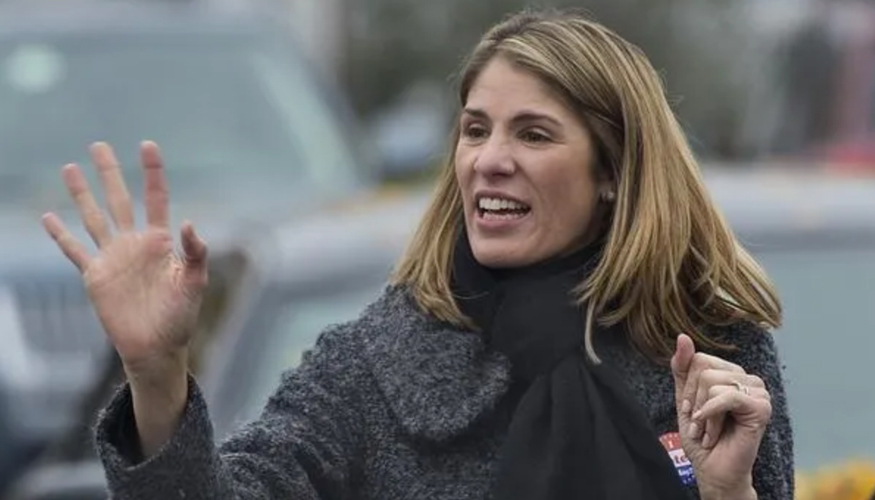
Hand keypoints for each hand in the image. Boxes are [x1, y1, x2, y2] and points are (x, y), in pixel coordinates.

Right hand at [42, 141, 207, 376]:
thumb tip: (189, 223)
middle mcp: (134, 243)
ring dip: (81, 194)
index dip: (152, 172)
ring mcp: (113, 258)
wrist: (156, 347)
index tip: (147, 146)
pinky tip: (49, 217)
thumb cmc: (181, 317)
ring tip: (70, 168)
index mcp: (160, 241)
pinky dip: (61, 235)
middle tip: (98, 145)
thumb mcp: (194, 283)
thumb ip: (195, 253)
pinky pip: (74, 251)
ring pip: (93, 217)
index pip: (155, 198)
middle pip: (119, 199)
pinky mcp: (95, 276)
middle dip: (109, 172)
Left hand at [671, 334, 771, 499]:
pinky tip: (713, 432)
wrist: (713, 469)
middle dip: (695, 401)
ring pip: (712, 382)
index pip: (699, 359)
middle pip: (704, 370)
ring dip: (704, 414)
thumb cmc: (701, 437)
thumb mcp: (685, 398)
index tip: (692, 410)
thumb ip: (683, 368)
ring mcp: (758, 391)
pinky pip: (727, 396)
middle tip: (701, 423)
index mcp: (730, 373)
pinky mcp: (762, 407)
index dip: (688, 388)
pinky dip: (711, 415)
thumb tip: (683, 337)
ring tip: (709, 431)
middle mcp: (747, 378)